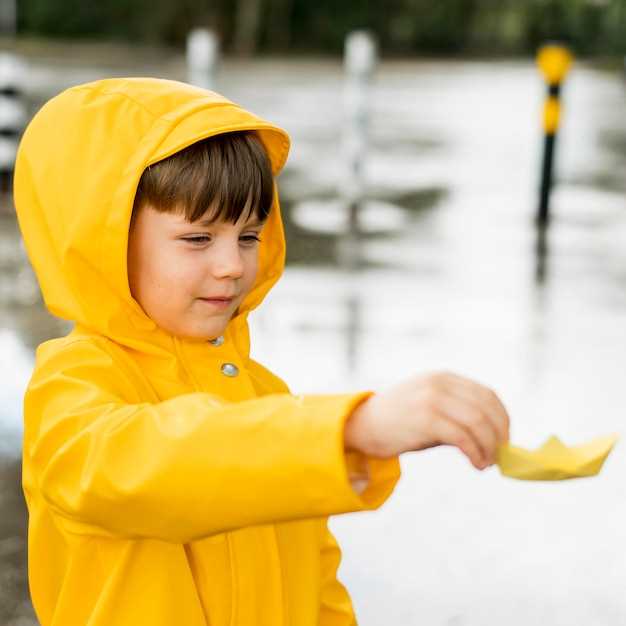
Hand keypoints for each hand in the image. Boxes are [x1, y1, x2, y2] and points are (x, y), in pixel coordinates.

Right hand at [344, 371, 509, 469]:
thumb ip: (458, 413)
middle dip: (499, 435)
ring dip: (489, 447)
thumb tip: (495, 437)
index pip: (487, 395)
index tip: (505, 440)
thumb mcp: (430, 407)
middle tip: (499, 456)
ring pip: (478, 423)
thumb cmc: (399, 422)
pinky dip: (475, 453)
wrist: (362, 426)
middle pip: (486, 409)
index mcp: (443, 378)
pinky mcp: (425, 418)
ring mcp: (432, 399)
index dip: (502, 419)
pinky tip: (475, 463)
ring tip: (486, 462)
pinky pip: (463, 437)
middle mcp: (440, 383)